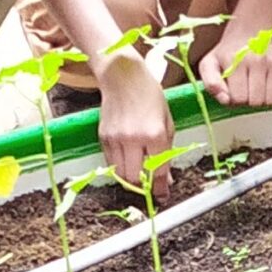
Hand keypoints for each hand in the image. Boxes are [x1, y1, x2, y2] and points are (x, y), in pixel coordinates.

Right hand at [96, 53, 174, 188]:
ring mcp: (116, 139)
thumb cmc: (149, 95)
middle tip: (149, 184)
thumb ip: (167, 151)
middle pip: (136, 179)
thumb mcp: (166, 121)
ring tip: (138, 173)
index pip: (158, 171)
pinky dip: (120, 166)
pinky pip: (111, 163)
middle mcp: (134, 139)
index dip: (160, 188)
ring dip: (131, 179)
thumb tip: (166, 179)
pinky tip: (128, 159)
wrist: (122, 76)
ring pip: (121, 174)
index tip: (162, 196)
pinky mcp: (103, 137)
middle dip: (143, 186)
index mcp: (155, 134)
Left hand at [203, 24, 271, 112]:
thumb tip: (225, 100)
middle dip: (248, 101)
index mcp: (237, 60)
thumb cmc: (226, 53)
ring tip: (254, 87)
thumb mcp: (209, 65)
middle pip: (256, 102)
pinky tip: (265, 84)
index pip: (239, 99)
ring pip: (270, 101)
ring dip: (261, 99)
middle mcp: (258, 60)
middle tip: (243, 89)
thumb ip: (211, 83)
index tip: (232, 89)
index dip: (233, 99)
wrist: (248, 33)